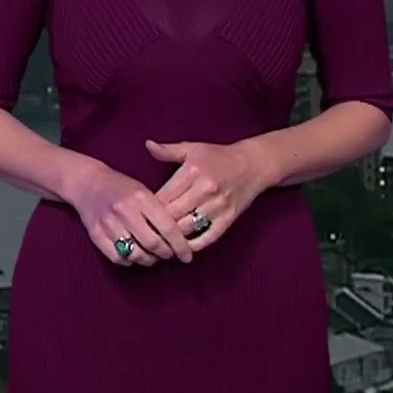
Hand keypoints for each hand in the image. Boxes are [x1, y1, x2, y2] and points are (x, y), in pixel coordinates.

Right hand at [63, 161, 194, 267]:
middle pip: (153, 244)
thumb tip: (179, 239)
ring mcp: (108, 223)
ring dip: (149, 260)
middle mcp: (124, 211)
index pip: (168, 228)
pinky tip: (134, 255)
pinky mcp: (95, 234)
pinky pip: (118, 258)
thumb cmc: (121, 187)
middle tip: (170, 255)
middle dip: (166, 254)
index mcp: (141, 198)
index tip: (187, 256)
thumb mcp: (144, 191)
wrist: (86, 182)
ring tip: (153, 256)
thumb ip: (160, 213)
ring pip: (136, 254)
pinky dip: (130, 261)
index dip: (181, 246)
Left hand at [145, 139, 270, 254]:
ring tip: (158, 242)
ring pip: (187, 229)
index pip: (163, 197)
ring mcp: (218, 206)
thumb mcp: (193, 148)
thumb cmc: (219, 156)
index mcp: (192, 172)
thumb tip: (148, 144)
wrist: (253, 164)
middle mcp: (205, 190)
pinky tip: (181, 247)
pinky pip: (208, 237)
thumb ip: (168, 150)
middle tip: (144, 232)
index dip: (148, 209)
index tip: (138, 215)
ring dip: (172, 238)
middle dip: (156, 225)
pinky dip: (193, 245)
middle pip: (172, 215)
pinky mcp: (229, 219)